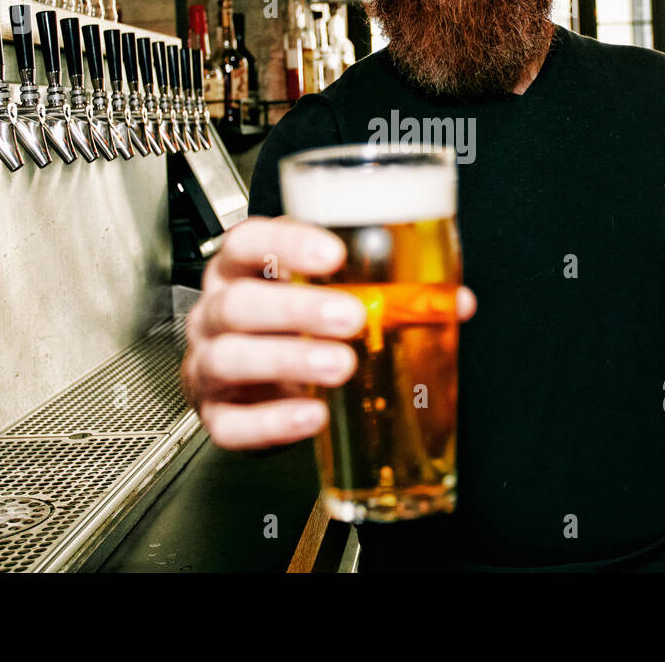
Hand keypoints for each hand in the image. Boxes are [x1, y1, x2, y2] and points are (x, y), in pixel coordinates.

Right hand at [181, 216, 476, 449]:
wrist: (260, 385)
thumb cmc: (296, 326)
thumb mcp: (333, 296)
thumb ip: (388, 293)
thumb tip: (455, 303)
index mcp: (241, 269)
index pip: (247, 241)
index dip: (285, 243)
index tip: (333, 254)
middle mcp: (216, 313)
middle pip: (240, 302)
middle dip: (297, 308)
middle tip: (351, 316)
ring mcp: (209, 365)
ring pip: (230, 358)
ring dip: (289, 361)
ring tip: (339, 365)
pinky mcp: (217, 415)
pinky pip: (233, 423)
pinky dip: (273, 422)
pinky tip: (313, 416)